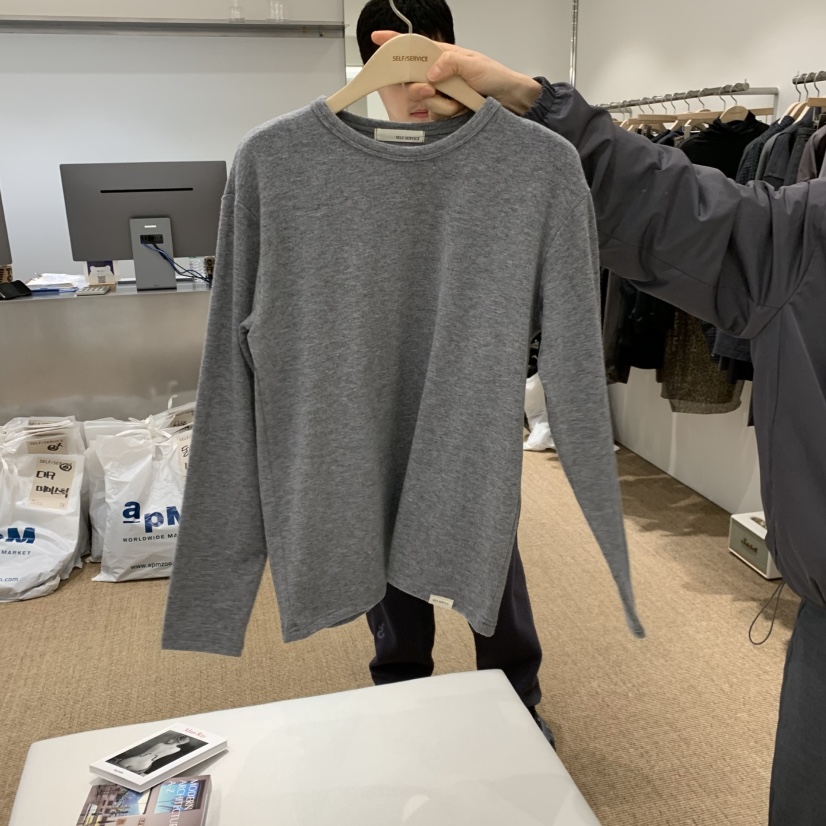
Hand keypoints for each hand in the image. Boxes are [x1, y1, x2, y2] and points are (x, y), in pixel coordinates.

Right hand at [371, 32, 541, 118]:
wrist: (509, 100)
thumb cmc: (494, 76)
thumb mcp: (472, 64)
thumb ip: (449, 63)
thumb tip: (430, 72)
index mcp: (441, 57)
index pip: (413, 47)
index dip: (394, 42)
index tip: (377, 38)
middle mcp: (437, 76)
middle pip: (411, 80)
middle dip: (418, 88)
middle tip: (431, 90)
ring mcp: (440, 95)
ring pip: (423, 101)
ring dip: (439, 103)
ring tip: (457, 101)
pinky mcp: (444, 113)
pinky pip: (434, 116)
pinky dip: (446, 114)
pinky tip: (460, 111)